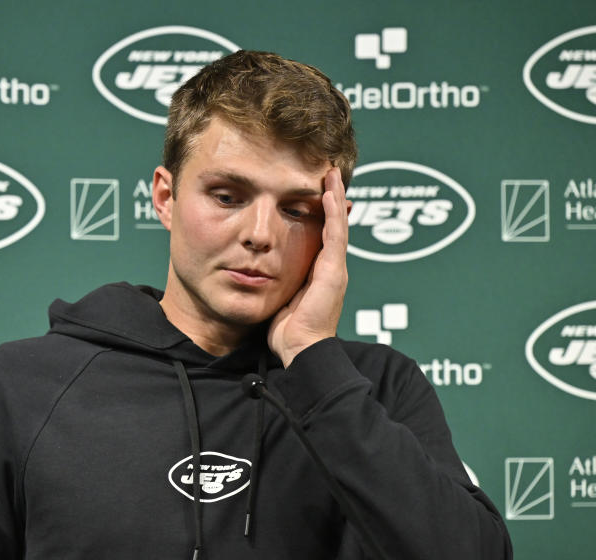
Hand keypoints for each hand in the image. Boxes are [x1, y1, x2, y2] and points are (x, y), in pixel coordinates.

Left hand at [268, 167, 349, 366]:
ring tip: (331, 173)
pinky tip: (328, 193)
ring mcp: (335, 268)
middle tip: (329, 172)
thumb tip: (258, 269)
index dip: (320, 211)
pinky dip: (332, 213)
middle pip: (333, 224)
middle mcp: (331, 267)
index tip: (315, 190)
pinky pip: (334, 235)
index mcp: (319, 273)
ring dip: (335, 197)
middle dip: (331, 197)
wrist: (300, 351)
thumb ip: (276, 279)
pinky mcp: (334, 272)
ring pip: (337, 224)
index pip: (321, 234)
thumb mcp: (280, 296)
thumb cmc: (287, 332)